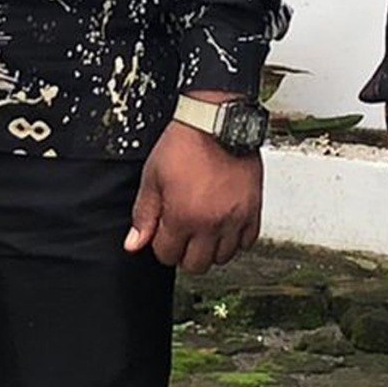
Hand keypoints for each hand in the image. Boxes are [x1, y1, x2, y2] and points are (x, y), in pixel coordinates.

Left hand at [125, 103, 263, 273]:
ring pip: (223, 257)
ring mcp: (235, 218)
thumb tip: (133, 244)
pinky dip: (236, 239)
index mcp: (183, 216)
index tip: (163, 231)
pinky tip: (224, 225)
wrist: (216, 122)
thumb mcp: (153, 177)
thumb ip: (143, 214)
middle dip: (185, 253)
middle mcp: (211, 223)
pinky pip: (248, 242)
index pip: (168, 255)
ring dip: (211, 248)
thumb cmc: (184, 144)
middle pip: (197, 264)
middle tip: (183, 234)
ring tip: (204, 228)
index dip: (161, 244)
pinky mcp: (253, 209)